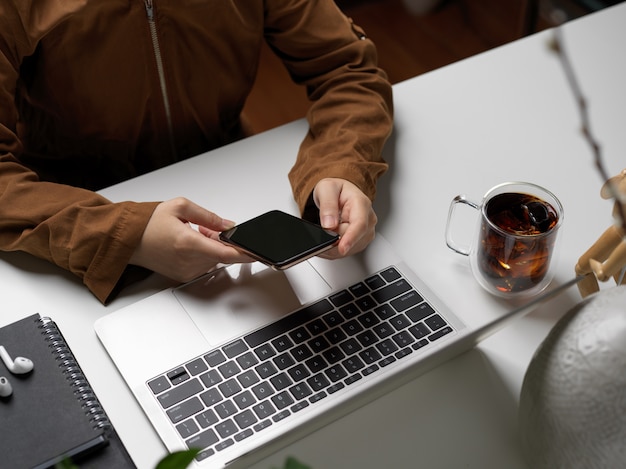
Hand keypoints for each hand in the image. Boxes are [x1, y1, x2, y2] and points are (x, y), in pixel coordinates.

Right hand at [129, 197, 251, 281]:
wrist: (128, 240)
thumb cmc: (148, 223)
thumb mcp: (181, 207)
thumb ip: (209, 217)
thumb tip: (229, 225)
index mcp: (188, 243)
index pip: (227, 253)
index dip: (246, 253)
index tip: (258, 252)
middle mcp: (188, 261)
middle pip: (222, 254)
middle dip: (222, 241)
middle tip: (206, 228)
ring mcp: (186, 271)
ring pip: (214, 260)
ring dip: (212, 247)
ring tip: (194, 234)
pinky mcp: (183, 276)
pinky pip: (203, 265)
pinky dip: (203, 254)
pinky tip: (190, 244)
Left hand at [312, 178, 377, 257]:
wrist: (339, 194)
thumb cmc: (335, 190)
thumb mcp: (326, 189)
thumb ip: (327, 206)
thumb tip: (329, 225)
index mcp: (362, 204)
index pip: (360, 225)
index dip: (350, 238)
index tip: (342, 248)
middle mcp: (368, 220)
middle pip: (350, 239)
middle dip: (333, 237)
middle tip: (325, 224)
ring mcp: (366, 233)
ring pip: (347, 248)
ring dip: (332, 244)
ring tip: (327, 228)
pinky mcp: (361, 242)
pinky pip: (345, 252)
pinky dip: (333, 248)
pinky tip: (330, 236)